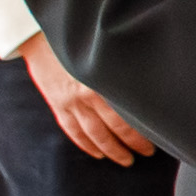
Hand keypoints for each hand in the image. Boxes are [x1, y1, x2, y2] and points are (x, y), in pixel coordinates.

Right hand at [16, 38, 151, 164]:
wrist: (40, 35)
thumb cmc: (80, 40)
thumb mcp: (106, 54)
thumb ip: (123, 72)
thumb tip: (148, 86)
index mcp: (101, 84)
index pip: (125, 116)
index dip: (141, 132)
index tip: (155, 141)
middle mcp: (85, 96)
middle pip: (112, 129)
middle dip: (130, 145)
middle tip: (145, 154)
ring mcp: (68, 102)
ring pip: (92, 134)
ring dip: (110, 149)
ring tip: (125, 159)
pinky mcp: (56, 104)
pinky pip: (71, 129)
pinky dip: (84, 144)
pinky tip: (96, 152)